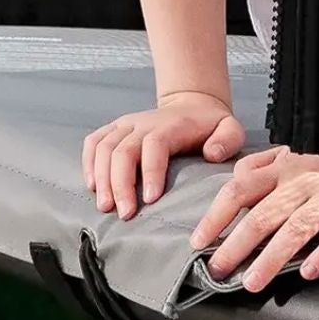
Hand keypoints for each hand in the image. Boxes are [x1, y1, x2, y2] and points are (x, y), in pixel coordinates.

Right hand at [82, 91, 244, 219]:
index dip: (150, 172)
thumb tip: (211, 153)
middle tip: (125, 214)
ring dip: (102, 178)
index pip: (154, 145)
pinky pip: (93, 142)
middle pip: (123, 151)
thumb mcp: (230, 128)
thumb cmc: (210, 125)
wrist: (191, 105)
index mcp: (170, 125)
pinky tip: (92, 186)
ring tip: (106, 207)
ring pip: (104, 148)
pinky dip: (88, 163)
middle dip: (121, 184)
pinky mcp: (114, 129)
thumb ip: (227, 140)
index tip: (151, 199)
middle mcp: (143, 123)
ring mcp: (126, 125)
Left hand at [190, 146, 318, 292]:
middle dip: (237, 246)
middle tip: (218, 270)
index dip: (216, 217)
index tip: (198, 241)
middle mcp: (300, 182)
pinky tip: (307, 271)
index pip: (239, 190)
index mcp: (280, 169)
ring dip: (272, 258)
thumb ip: (257, 166)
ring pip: (295, 229)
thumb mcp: (286, 156)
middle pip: (263, 216)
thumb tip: (233, 178)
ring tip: (253, 281)